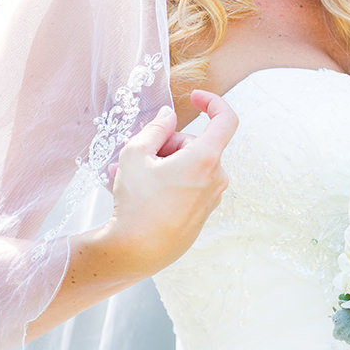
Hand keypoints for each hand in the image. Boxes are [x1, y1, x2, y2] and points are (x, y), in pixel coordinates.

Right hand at [106, 90, 237, 274]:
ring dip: (159, 165)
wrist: (135, 252)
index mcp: (205, 159)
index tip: (194, 97)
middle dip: (166, 144)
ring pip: (187, 167)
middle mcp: (216, 179)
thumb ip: (156, 128)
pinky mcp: (202, 215)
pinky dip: (166, 183)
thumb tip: (168, 116)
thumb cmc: (136, 203)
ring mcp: (211, 199)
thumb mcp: (135, 155)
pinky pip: (186, 187)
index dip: (212, 102)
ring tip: (123, 174)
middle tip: (135, 154)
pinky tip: (137, 192)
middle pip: (194, 145)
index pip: (226, 120)